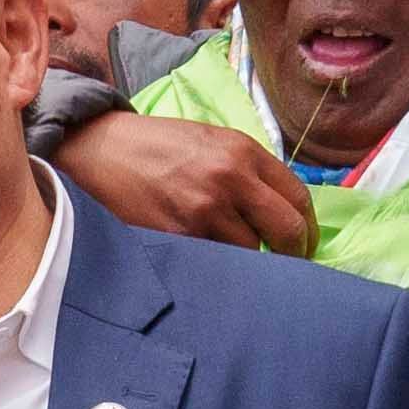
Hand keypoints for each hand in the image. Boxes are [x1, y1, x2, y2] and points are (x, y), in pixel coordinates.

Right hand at [44, 108, 320, 259]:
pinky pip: (217, 263)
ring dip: (251, 263)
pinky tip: (212, 263)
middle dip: (294, 254)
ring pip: (253, 254)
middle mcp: (230, 179)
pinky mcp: (179, 236)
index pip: (299, 198)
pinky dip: (220, 267)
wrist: (100, 149)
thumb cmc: (157, 145)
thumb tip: (283, 211)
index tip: (304, 243)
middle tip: (287, 264)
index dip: (308, 229)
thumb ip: (249, 170)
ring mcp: (204, 210)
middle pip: (288, 231)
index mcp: (243, 151)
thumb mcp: (212, 141)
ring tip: (240, 263)